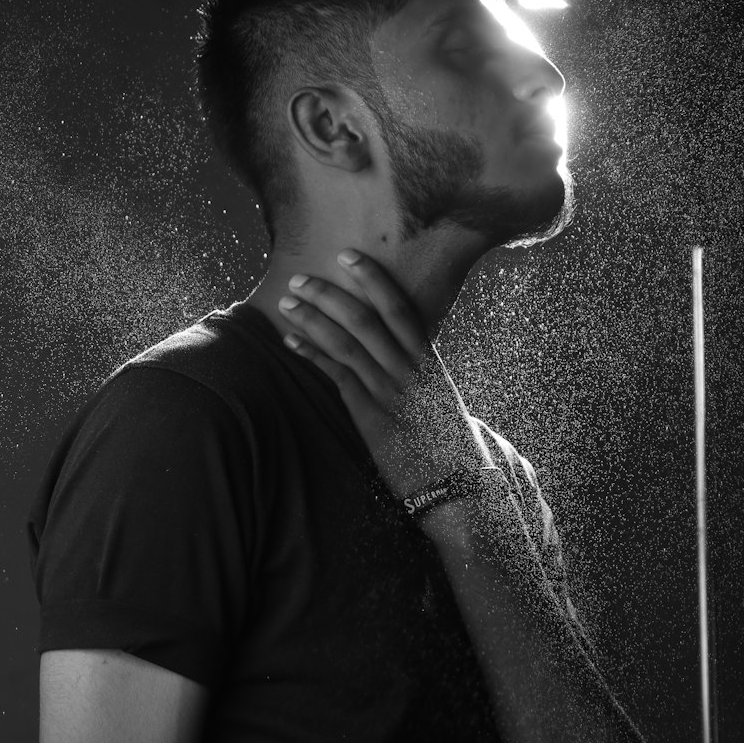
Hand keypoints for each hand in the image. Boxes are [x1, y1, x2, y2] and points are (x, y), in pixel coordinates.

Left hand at [276, 250, 488, 498]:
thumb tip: (401, 351)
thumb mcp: (441, 400)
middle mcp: (411, 372)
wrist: (458, 487)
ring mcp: (391, 394)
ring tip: (286, 302)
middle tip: (298, 276)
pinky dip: (312, 354)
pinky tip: (290, 341)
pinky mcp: (372, 418)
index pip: (400, 308)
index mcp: (429, 362)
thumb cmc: (447, 444)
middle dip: (329, 294)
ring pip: (347, 344)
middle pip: (366, 320)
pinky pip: (337, 377)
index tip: (348, 256)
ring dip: (313, 319)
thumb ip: (420, 373)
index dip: (372, 279)